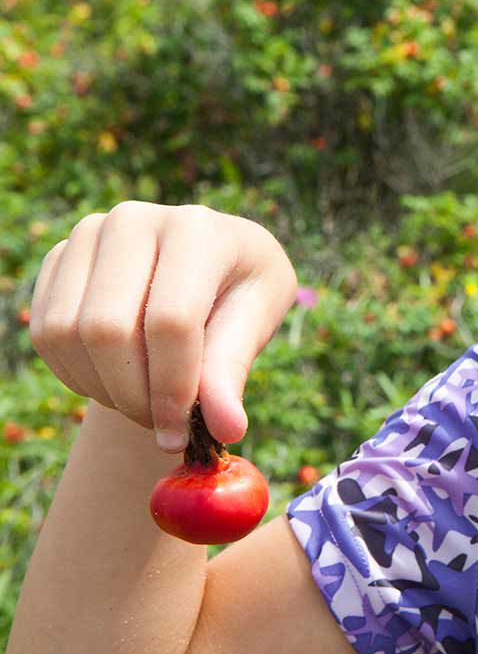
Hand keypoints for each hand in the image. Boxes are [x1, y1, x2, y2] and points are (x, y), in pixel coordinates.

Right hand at [28, 201, 298, 451]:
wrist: (209, 266)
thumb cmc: (242, 292)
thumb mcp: (257, 321)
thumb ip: (233, 371)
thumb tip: (227, 430)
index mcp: (197, 229)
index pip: (171, 321)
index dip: (172, 389)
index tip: (182, 433)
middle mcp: (134, 220)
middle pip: (107, 330)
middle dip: (133, 396)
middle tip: (162, 425)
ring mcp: (88, 235)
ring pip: (67, 334)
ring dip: (102, 389)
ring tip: (144, 401)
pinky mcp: (58, 259)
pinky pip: (45, 334)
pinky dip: (76, 374)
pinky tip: (116, 380)